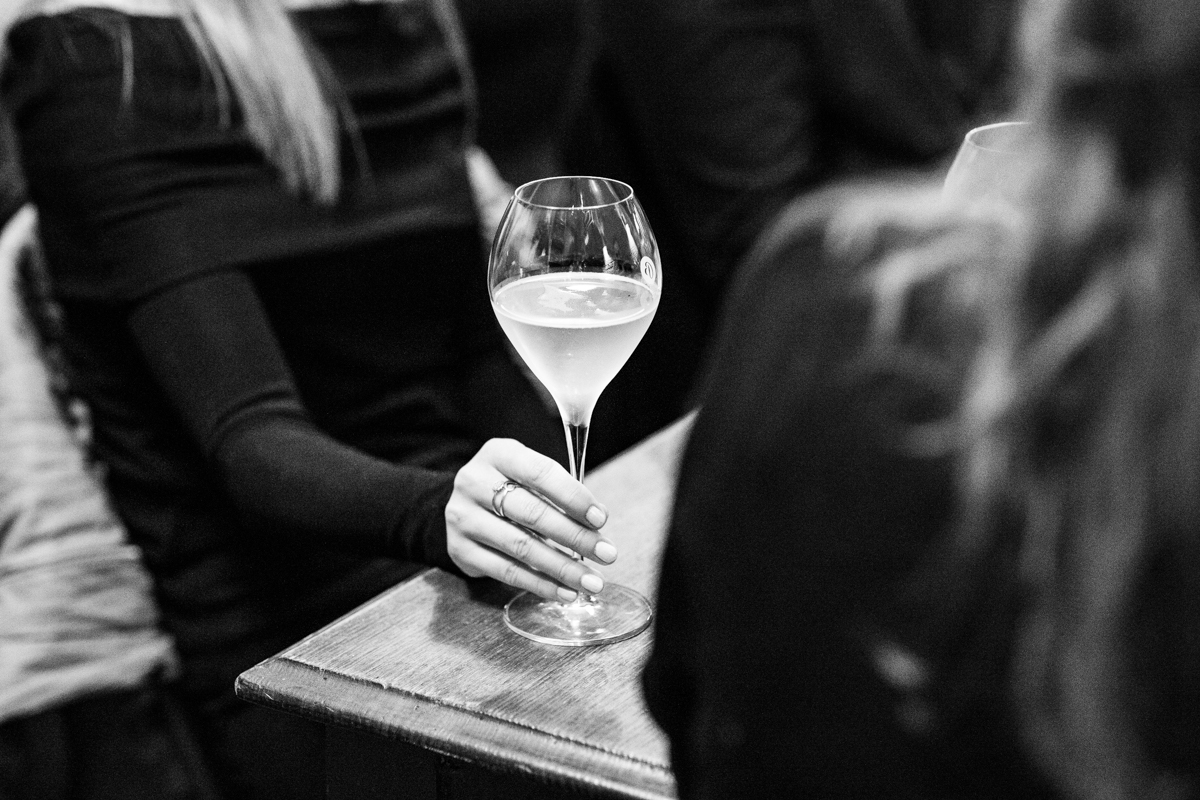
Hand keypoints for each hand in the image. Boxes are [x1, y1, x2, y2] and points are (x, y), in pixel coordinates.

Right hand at [445, 438, 617, 600]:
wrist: (464, 506)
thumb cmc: (509, 488)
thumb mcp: (529, 475)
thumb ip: (561, 492)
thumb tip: (597, 521)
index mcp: (498, 454)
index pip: (540, 473)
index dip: (573, 496)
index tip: (601, 519)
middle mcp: (474, 482)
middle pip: (532, 513)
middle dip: (575, 537)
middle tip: (607, 554)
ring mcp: (463, 517)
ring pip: (521, 547)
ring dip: (563, 567)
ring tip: (592, 581)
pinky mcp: (460, 550)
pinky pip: (506, 572)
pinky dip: (540, 584)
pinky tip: (566, 591)